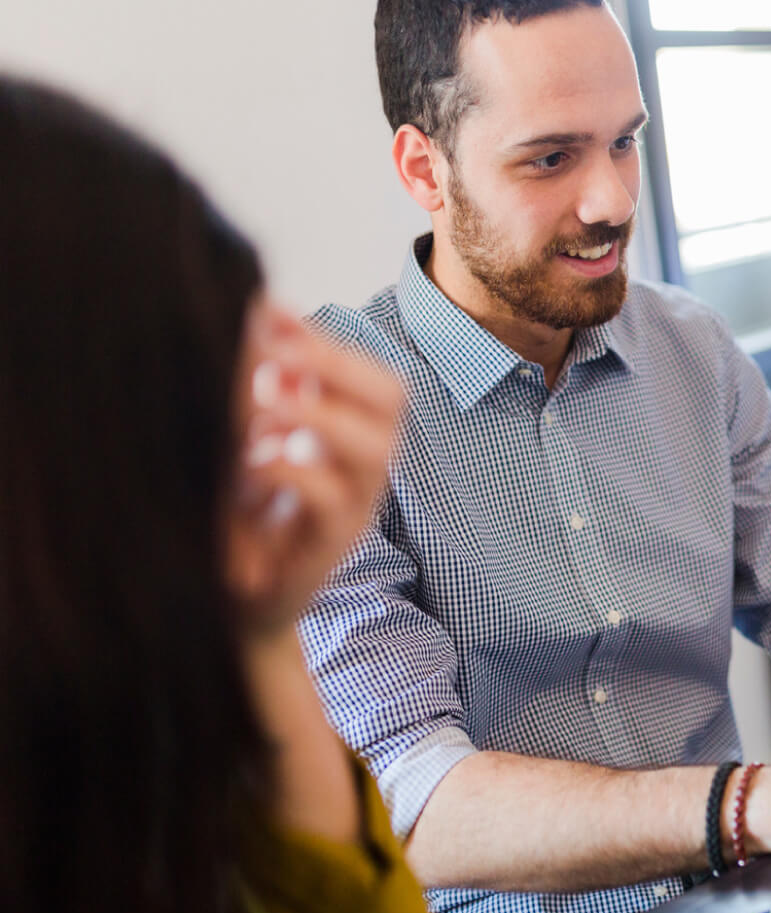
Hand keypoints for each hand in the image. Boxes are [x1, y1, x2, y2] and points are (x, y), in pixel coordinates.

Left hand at [224, 302, 403, 634]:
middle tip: (277, 353)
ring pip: (377, 447)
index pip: (369, 373)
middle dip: (337, 364)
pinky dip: (293, 469)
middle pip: (393, 399)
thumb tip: (264, 314)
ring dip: (320, 413)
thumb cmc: (241, 512)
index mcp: (351, 434)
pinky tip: (253, 460)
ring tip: (267, 398)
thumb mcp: (247, 440)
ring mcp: (356, 506)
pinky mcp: (332, 545)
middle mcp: (365, 466)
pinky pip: (333, 499)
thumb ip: (263, 387)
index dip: (328, 340)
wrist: (235, 597)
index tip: (273, 315)